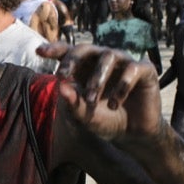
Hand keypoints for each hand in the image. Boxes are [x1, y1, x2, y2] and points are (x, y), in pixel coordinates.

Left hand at [37, 42, 161, 140]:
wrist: (134, 135)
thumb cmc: (106, 120)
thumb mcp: (86, 116)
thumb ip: (73, 103)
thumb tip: (61, 87)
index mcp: (87, 68)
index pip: (69, 52)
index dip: (55, 49)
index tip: (39, 52)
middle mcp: (105, 60)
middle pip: (86, 48)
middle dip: (72, 61)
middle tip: (62, 76)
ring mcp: (125, 62)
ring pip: (108, 56)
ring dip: (97, 78)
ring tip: (91, 100)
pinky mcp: (145, 70)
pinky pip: (132, 69)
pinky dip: (122, 85)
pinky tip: (116, 102)